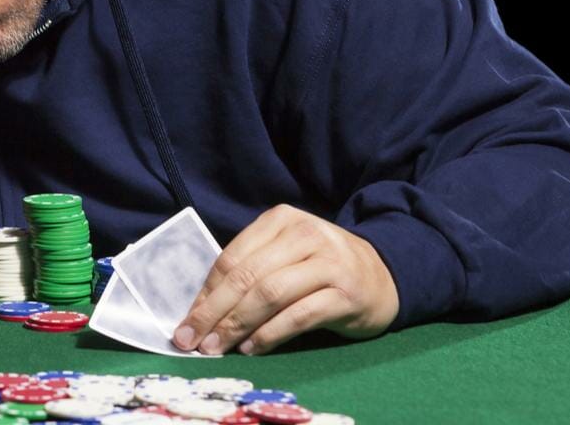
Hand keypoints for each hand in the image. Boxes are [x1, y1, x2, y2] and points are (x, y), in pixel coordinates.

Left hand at [171, 204, 398, 354]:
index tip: (187, 321)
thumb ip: (252, 270)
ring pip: (270, 294)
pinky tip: (252, 348)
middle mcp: (305, 234)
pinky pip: (299, 315)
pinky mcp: (346, 293)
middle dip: (213, 311)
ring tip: (217, 347)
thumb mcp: (287, 255)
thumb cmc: (322, 267)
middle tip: (191, 340)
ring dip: (237, 324)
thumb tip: (203, 309)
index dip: (206, 292)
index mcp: (281, 220)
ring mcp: (328, 262)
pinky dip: (270, 333)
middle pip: (247, 276)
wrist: (383, 276)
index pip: (233, 257)